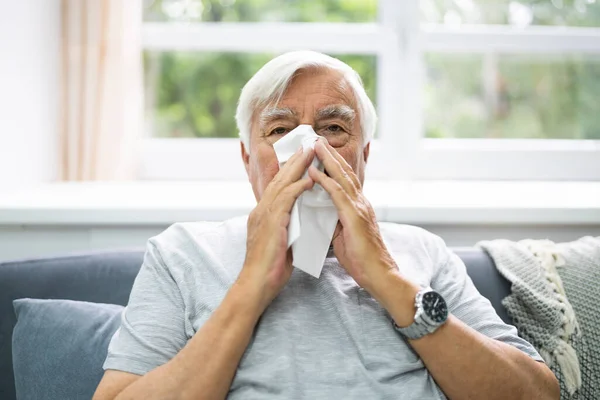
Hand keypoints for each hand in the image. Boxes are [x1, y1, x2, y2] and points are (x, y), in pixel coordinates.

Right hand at [238, 147, 314, 310]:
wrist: (256, 285)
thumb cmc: (269, 270)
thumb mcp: (280, 244)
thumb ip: (288, 229)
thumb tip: (300, 224)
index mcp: (263, 215)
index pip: (278, 187)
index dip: (290, 171)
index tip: (303, 159)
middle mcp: (261, 210)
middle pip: (280, 179)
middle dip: (295, 161)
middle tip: (308, 145)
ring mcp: (264, 215)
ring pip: (282, 184)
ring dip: (298, 167)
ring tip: (312, 153)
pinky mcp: (271, 223)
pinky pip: (286, 199)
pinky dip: (298, 187)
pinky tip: (310, 180)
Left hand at [308, 140, 395, 292]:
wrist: (379, 275)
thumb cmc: (363, 260)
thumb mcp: (344, 237)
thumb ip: (335, 222)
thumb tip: (322, 215)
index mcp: (359, 206)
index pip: (345, 180)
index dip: (334, 164)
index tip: (322, 151)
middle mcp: (361, 202)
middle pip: (344, 172)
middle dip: (330, 154)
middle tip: (317, 139)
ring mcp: (359, 207)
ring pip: (342, 177)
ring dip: (327, 159)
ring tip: (314, 146)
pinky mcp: (355, 217)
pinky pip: (337, 194)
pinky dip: (325, 180)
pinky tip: (314, 171)